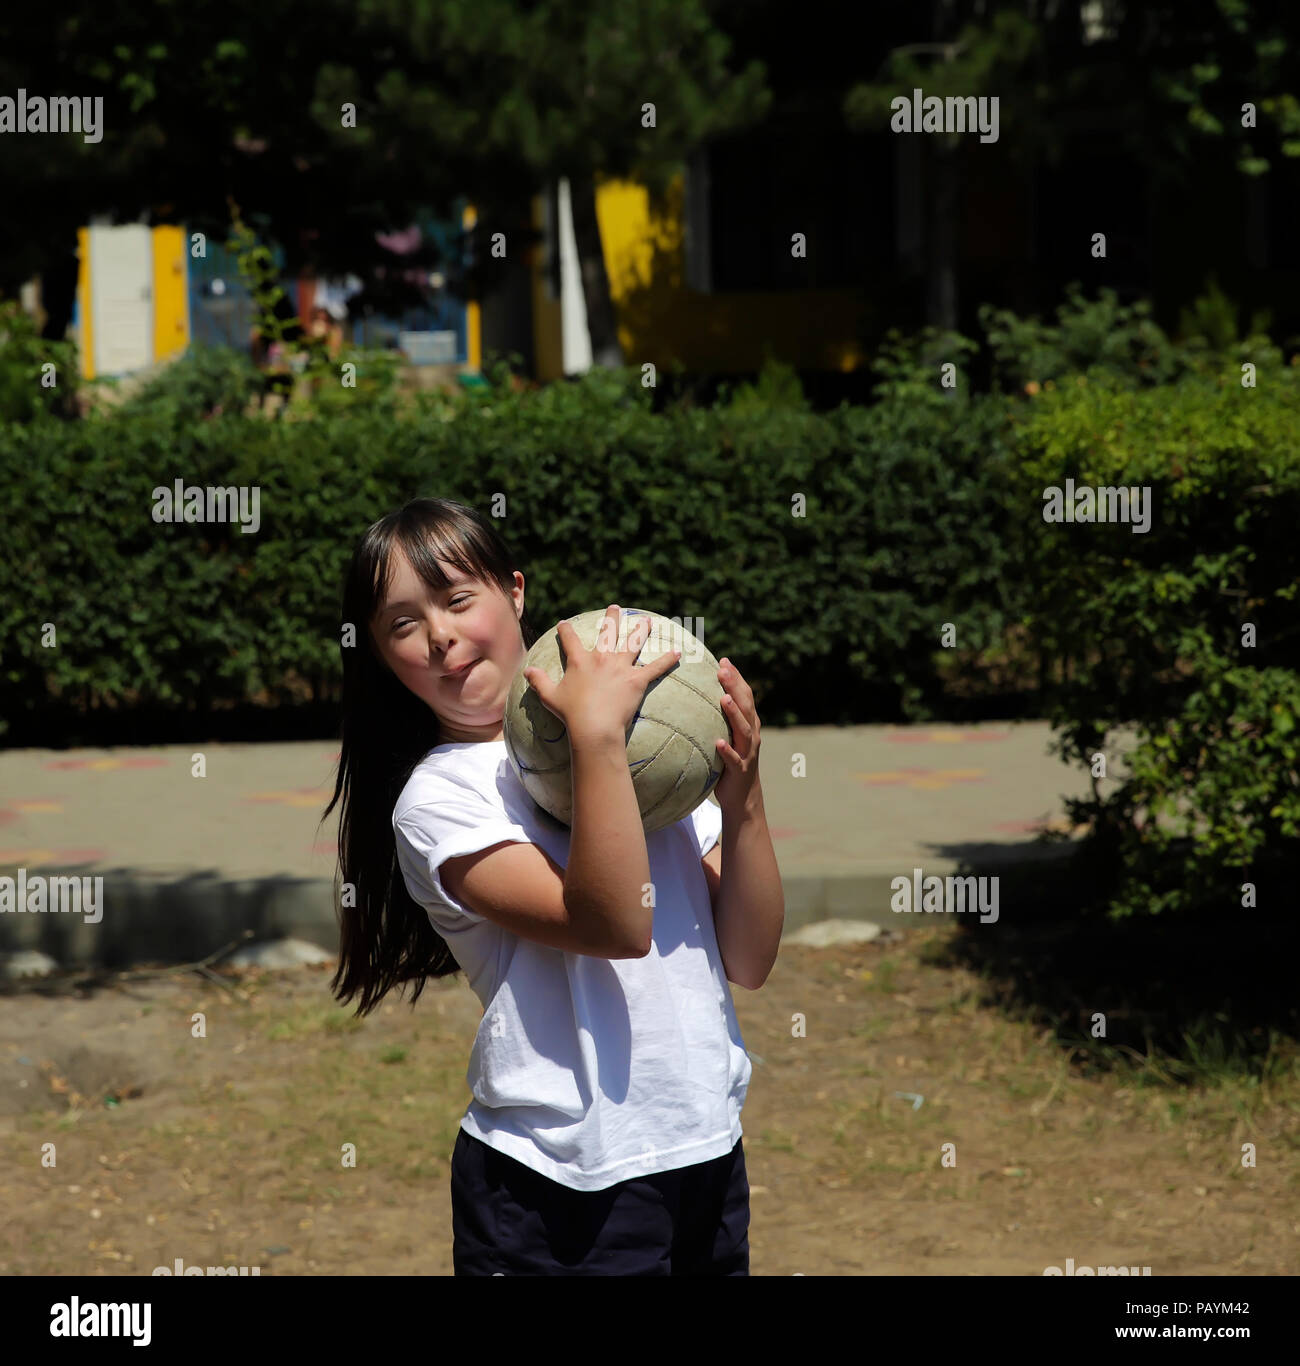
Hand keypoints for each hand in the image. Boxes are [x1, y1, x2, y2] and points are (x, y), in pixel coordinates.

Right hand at [524, 605, 679, 743]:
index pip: (570, 639)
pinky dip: (667, 661)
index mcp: (580, 660)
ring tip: (647, 621)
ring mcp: (621, 667)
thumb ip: (539, 681)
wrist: (593, 728)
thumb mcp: (550, 697)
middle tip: (616, 607)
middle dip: (612, 618)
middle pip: (607, 632)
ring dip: (641, 630)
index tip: (564, 623)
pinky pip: (655, 668)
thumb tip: (527, 670)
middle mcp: (602, 658)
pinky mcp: (637, 680)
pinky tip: (678, 653)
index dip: (566, 630)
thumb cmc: (570, 714)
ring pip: (633, 643)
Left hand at [714, 657, 760, 812]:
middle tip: (723, 669)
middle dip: (735, 686)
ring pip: (744, 730)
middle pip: (746, 706)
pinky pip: (734, 759)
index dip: (737, 678)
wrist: (742, 798)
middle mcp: (752, 736)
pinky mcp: (740, 771)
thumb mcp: (726, 737)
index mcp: (749, 725)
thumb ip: (717, 719)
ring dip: (734, 713)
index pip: (745, 696)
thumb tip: (692, 698)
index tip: (724, 660)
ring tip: (723, 698)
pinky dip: (728, 750)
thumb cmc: (729, 763)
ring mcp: (748, 753)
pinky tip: (719, 742)